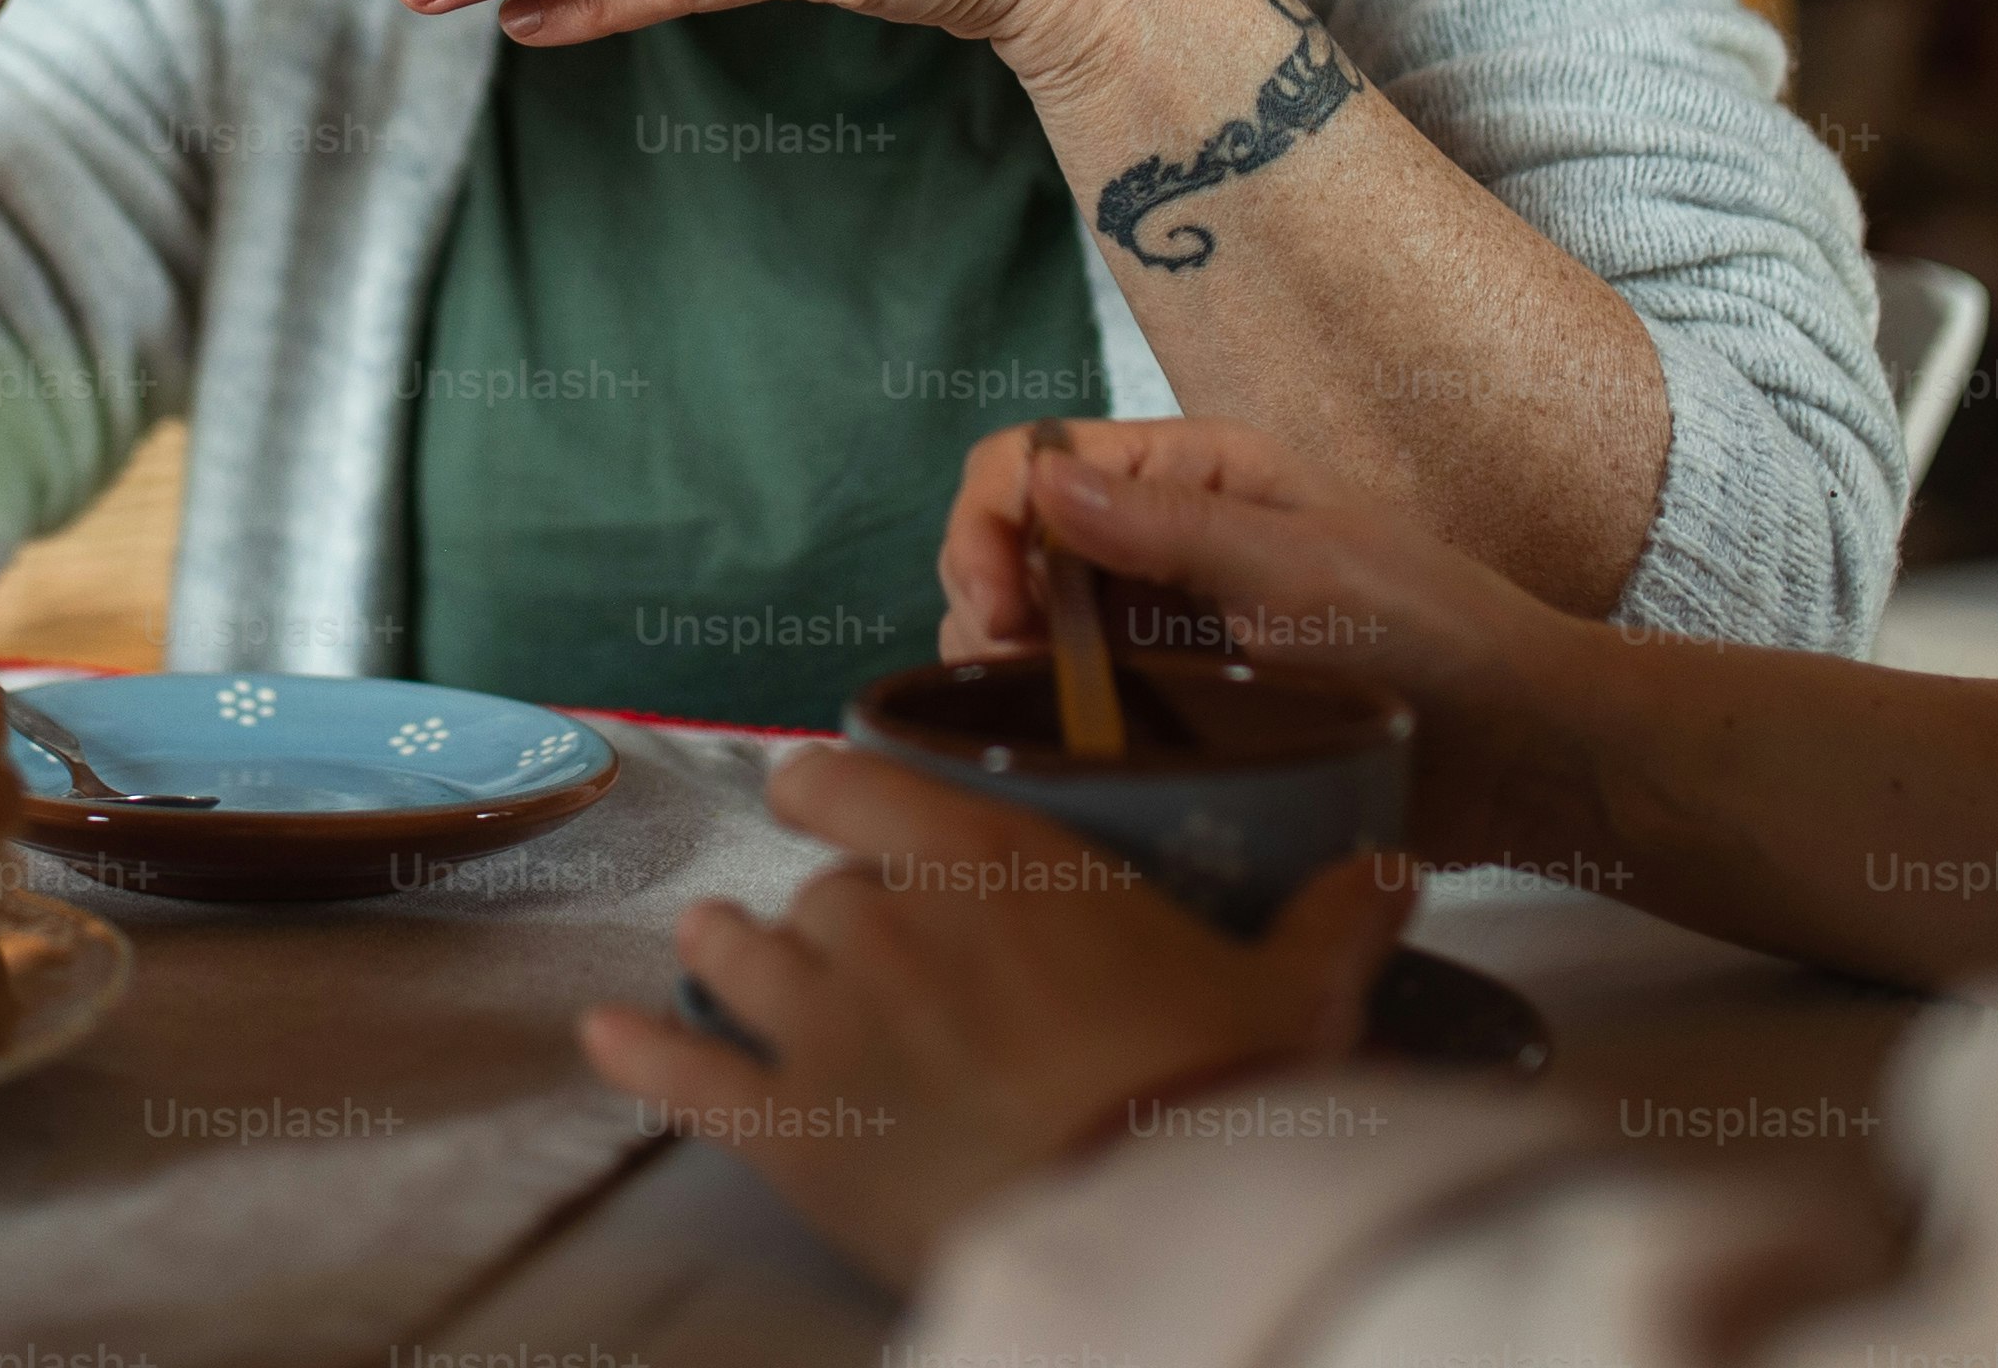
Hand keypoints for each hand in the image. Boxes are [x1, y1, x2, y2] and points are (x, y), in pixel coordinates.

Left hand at [577, 744, 1419, 1291]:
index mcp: (994, 863)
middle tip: (842, 953)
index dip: (830, 788)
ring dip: (724, 962)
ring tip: (721, 968)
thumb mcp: (1294, 992)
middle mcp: (888, 919)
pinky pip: (677, 1071)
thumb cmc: (1220, 1090)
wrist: (1153, 1216)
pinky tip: (603, 1037)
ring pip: (729, 955)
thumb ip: (1334, 920)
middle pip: (810, 892)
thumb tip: (1393, 873)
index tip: (825, 798)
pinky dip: (633, 1052)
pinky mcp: (784, 1126)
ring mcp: (824, 1018)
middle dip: (818, 918)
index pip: (857, 781)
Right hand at [933, 418, 1603, 866]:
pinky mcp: (1168, 703)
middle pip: (1009, 541)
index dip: (991, 522)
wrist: (1520, 754)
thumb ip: (1174, 533)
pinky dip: (1037, 715)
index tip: (1001, 609)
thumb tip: (1040, 483)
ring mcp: (1159, 624)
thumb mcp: (1307, 573)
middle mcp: (1161, 536)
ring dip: (1000, 663)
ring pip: (1023, 625)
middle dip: (985, 598)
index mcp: (1195, 471)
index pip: (1034, 459)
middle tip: (1018, 672)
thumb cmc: (1438, 638)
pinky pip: (1067, 696)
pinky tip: (1061, 749)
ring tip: (1040, 716)